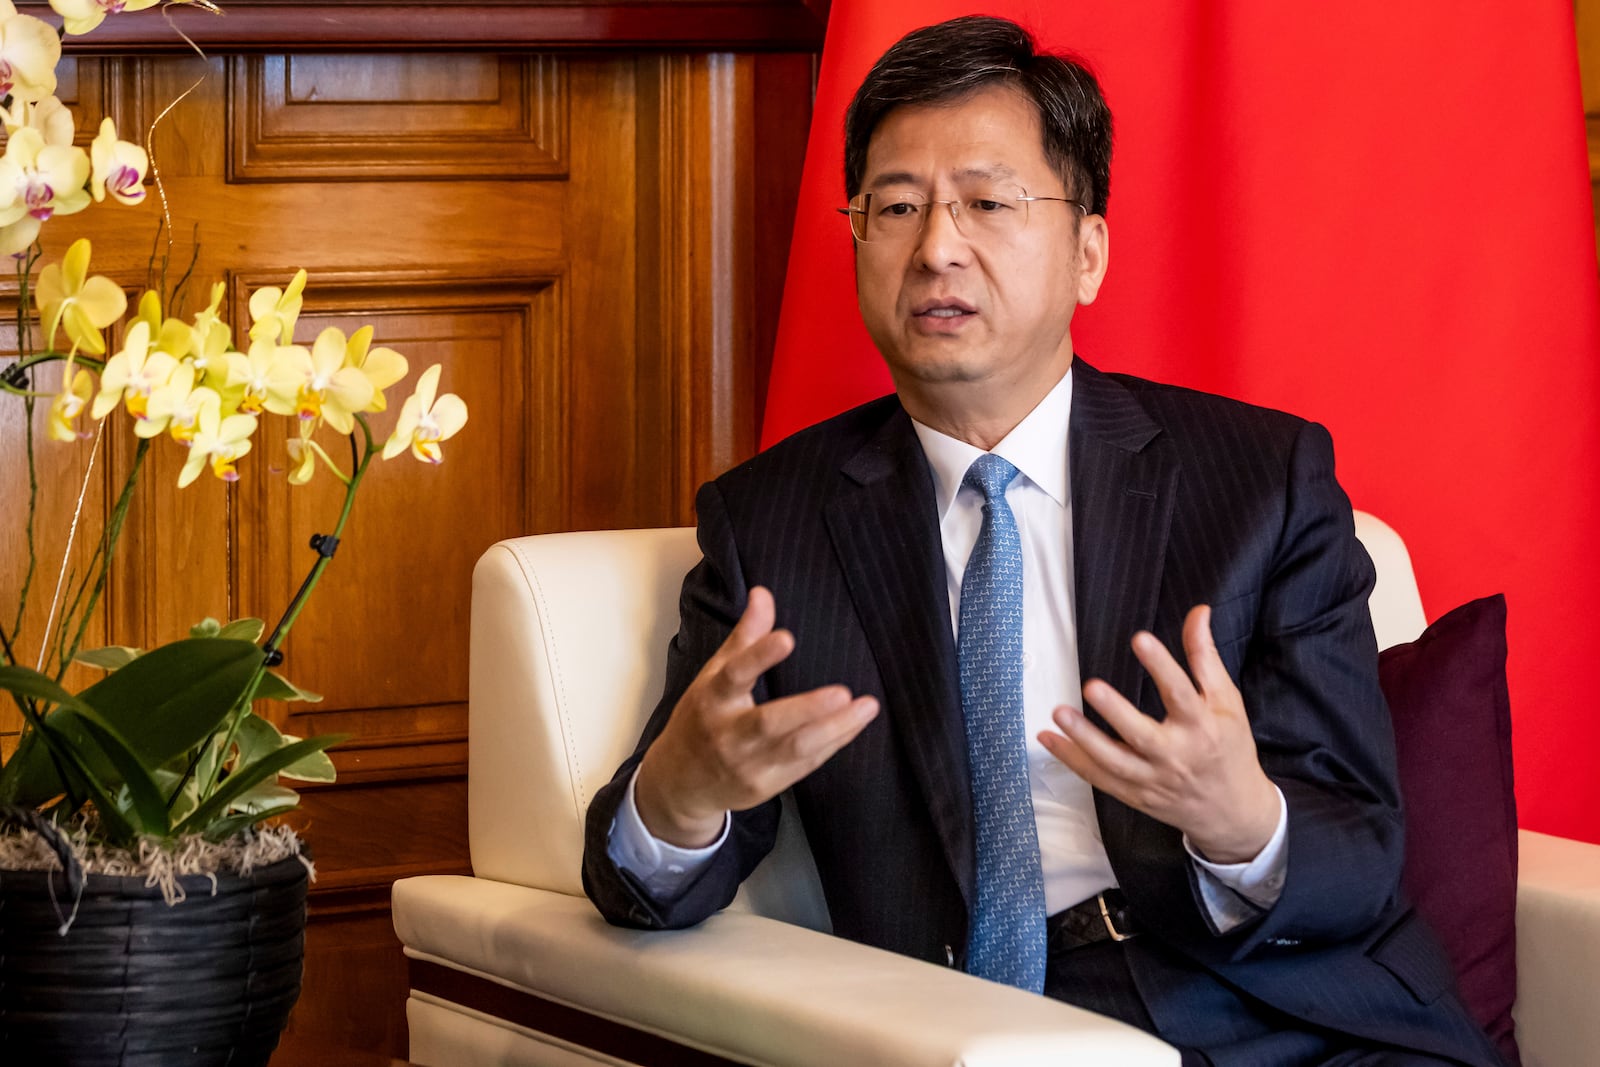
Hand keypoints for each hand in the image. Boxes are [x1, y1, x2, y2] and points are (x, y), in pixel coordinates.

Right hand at [634, 586, 879, 847]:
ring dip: (835, 728)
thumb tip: (763, 593)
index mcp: (712, 699)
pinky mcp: (764, 787)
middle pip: (769, 723)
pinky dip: (833, 744)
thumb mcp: (714, 676)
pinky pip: (805, 764)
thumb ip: (745, 637)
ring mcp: (747, 765)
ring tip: (867, 706)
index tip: (787, 637)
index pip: (734, 674)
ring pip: (795, 749)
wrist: (680, 783)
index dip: (759, 656)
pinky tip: (854, 724)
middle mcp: (727, 734)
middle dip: (807, 709)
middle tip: (843, 691)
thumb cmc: (703, 718)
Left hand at [1037, 605, 1278, 862]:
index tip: (1140, 639)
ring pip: (1113, 762)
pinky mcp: (1134, 794)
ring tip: (1058, 712)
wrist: (1232, 811)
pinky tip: (1047, 738)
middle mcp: (1176, 756)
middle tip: (1091, 686)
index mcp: (1202, 727)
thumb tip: (1197, 611)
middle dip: (1116, 712)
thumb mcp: (1226, 701)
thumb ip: (1205, 657)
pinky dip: (1071, 760)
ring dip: (1083, 739)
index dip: (1161, 666)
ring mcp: (1152, 779)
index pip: (1181, 694)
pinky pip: (1098, 777)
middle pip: (1142, 736)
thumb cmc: (1229, 747)